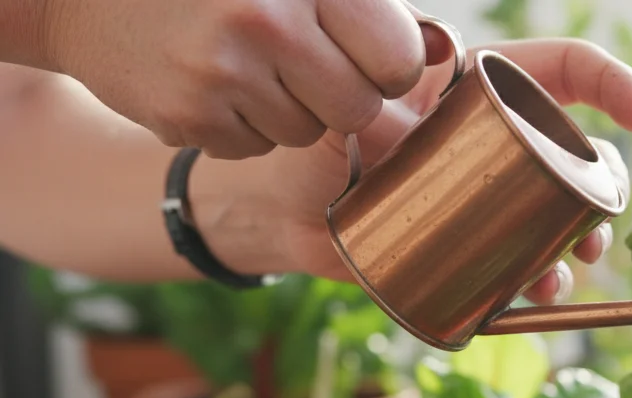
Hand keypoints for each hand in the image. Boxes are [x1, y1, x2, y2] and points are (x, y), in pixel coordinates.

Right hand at [40, 0, 460, 158]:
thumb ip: (364, 6)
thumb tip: (444, 52)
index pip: (397, 57)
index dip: (386, 64)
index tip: (362, 52)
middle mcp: (266, 18)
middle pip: (357, 108)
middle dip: (339, 95)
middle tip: (301, 62)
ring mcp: (221, 69)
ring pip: (305, 133)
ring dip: (287, 109)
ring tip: (246, 62)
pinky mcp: (185, 114)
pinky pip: (251, 148)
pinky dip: (237, 125)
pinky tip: (209, 81)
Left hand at [193, 38, 631, 304]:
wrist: (276, 213)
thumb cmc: (305, 145)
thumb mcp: (339, 106)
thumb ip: (370, 83)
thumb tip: (427, 56)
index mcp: (477, 93)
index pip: (560, 70)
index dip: (611, 84)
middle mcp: (495, 143)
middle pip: (577, 156)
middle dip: (603, 194)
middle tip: (596, 230)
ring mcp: (489, 197)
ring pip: (559, 215)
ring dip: (577, 245)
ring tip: (560, 272)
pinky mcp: (472, 245)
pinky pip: (522, 264)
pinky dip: (538, 286)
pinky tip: (536, 297)